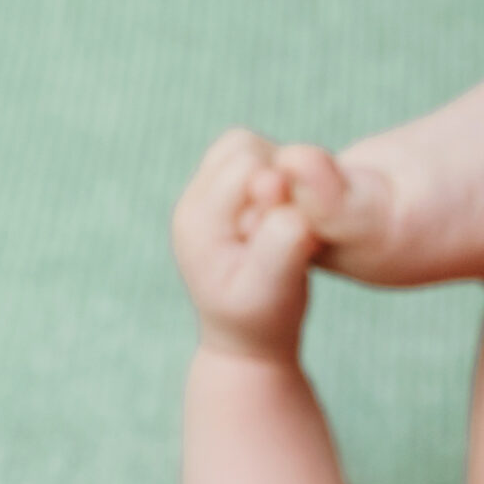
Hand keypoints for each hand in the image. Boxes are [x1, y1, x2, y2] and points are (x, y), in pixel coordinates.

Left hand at [172, 128, 324, 359]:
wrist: (247, 339)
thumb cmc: (265, 319)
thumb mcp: (276, 289)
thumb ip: (282, 239)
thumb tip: (279, 184)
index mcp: (196, 221)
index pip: (247, 166)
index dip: (283, 188)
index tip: (292, 232)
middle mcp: (191, 201)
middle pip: (241, 146)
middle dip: (278, 176)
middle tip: (288, 225)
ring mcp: (201, 195)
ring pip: (245, 144)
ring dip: (276, 172)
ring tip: (283, 218)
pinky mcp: (219, 195)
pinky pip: (251, 157)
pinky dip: (273, 176)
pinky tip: (279, 214)